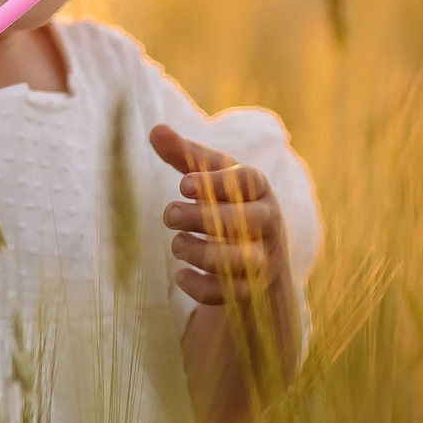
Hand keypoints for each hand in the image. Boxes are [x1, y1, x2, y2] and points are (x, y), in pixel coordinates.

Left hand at [149, 125, 289, 306]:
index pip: (248, 180)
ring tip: (176, 243)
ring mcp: (263, 258)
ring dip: (199, 252)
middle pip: (242, 222)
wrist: (259, 253)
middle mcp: (267, 222)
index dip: (215, 182)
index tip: (182, 184)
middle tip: (168, 214)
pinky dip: (200, 287)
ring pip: (237, 260)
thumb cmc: (228, 203)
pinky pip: (229, 293)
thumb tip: (155, 129)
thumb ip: (185, 154)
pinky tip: (180, 275)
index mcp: (259, 188)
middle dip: (200, 218)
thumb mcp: (211, 176)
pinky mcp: (252, 288)